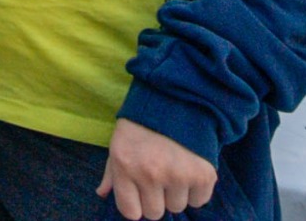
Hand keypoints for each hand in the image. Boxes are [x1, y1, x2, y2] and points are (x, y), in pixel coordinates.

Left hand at [99, 119, 215, 219]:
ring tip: (176, 167)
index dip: (136, 205)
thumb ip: (111, 172)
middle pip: (155, 213)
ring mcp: (177, 175)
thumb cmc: (143, 122)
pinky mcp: (202, 174)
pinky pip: (198, 200)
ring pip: (177, 207)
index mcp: (125, 165)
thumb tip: (102, 194)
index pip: (131, 212)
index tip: (141, 194)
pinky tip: (190, 169)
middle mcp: (150, 173)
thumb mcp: (119, 141)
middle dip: (157, 199)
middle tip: (160, 176)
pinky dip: (196, 190)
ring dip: (177, 193)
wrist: (179, 96)